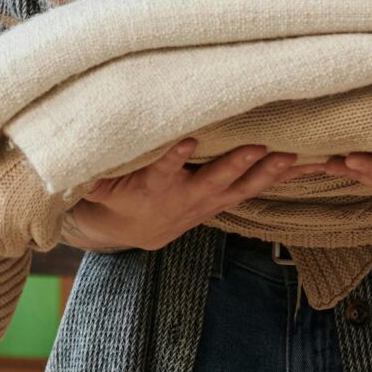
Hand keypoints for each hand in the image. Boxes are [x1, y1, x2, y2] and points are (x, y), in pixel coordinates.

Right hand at [65, 140, 298, 251]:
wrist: (137, 231)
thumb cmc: (118, 194)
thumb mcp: (100, 183)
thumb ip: (92, 167)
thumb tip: (66, 148)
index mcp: (153, 187)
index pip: (163, 169)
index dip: (174, 156)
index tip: (186, 141)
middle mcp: (186, 196)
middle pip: (214, 179)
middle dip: (237, 163)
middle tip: (259, 147)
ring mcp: (209, 201)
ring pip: (243, 187)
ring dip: (267, 173)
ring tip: (292, 157)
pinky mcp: (225, 200)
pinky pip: (256, 188)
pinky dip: (280, 177)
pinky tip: (305, 165)